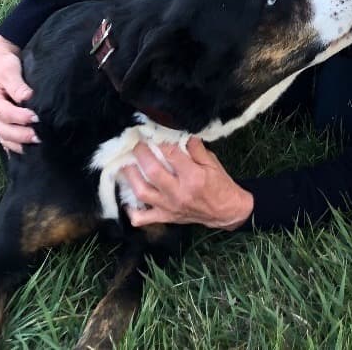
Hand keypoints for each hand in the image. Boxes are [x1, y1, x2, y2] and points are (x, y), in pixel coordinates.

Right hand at [0, 34, 39, 152]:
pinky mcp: (1, 123)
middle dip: (23, 136)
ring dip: (21, 144)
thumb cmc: (3, 65)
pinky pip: (7, 139)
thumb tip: (27, 97)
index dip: (20, 118)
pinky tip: (30, 151)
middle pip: (5, 131)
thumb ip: (17, 86)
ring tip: (39, 145)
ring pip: (6, 138)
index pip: (5, 114)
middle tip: (41, 137)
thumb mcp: (8, 71)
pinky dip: (17, 146)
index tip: (37, 118)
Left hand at [122, 137, 253, 230]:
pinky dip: (131, 209)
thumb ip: (196, 148)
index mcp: (194, 177)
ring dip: (130, 176)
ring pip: (142, 192)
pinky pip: (142, 217)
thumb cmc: (220, 184)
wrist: (226, 211)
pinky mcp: (165, 217)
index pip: (172, 155)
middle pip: (152, 172)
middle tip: (136, 144)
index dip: (160, 141)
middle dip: (141, 154)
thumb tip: (180, 134)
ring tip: (125, 163)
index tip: (153, 132)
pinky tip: (127, 197)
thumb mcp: (212, 162)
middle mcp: (179, 193)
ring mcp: (169, 207)